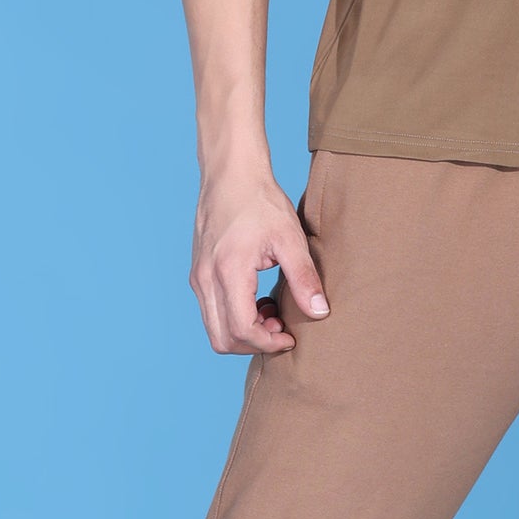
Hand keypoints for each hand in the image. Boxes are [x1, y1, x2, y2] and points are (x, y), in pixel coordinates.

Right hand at [190, 162, 329, 353]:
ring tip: (272, 311)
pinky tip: (259, 299)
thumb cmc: (261, 201)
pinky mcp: (198, 273)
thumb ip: (304, 278)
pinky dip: (234, 318)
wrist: (231, 174)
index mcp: (228, 271)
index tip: (290, 336)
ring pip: (214, 329)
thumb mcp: (290, 238)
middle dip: (254, 343)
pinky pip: (211, 312)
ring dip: (244, 331)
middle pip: (222, 339)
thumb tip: (319, 312)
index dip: (268, 343)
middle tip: (281, 327)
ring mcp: (198, 277)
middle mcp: (206, 278)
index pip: (242, 330)